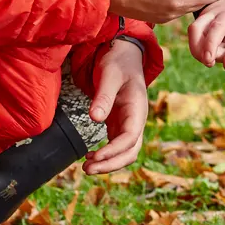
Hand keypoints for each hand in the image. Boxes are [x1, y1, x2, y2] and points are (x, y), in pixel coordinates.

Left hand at [84, 39, 147, 173]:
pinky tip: (90, 157)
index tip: (95, 157)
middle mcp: (136, 120)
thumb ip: (103, 96)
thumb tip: (95, 119)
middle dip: (111, 164)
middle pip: (130, 151)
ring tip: (86, 167)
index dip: (113, 151)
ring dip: (109, 163)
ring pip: (125, 152)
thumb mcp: (109, 74)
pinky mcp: (120, 124)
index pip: (130, 137)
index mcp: (138, 108)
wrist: (124, 54)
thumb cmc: (117, 62)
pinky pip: (117, 146)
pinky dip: (106, 155)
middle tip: (87, 169)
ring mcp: (129, 123)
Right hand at [188, 0, 224, 68]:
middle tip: (218, 60)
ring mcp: (204, 13)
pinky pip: (196, 35)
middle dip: (200, 51)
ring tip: (224, 48)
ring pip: (193, 34)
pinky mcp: (201, 17)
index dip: (209, 46)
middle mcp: (213, 11)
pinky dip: (204, 44)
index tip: (209, 61)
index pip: (215, 30)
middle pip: (195, 31)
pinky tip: (221, 43)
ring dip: (203, 49)